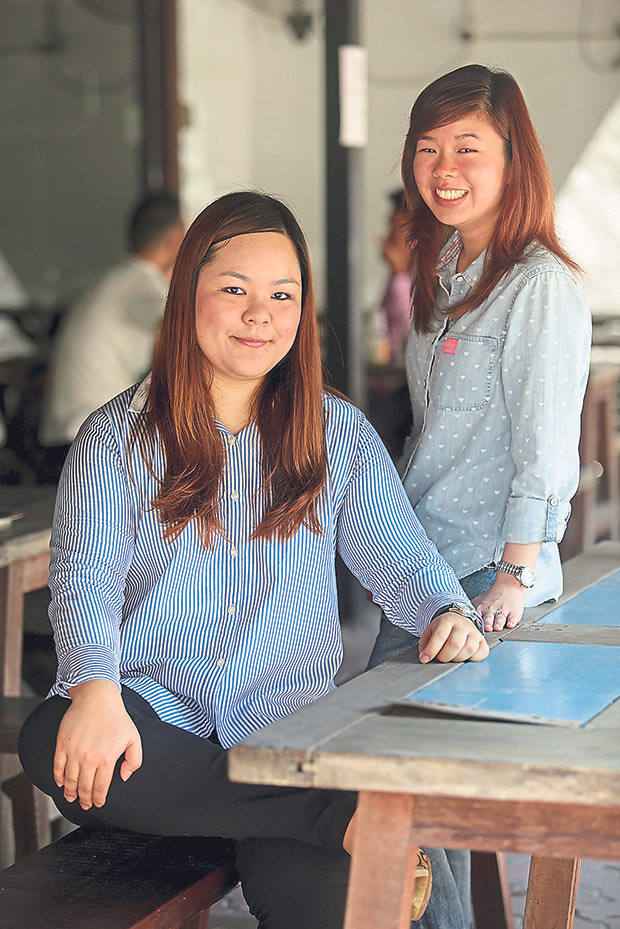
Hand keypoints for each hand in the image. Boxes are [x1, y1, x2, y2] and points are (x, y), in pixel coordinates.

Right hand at [53, 679, 141, 811]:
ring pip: (69, 780)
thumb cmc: (117, 717)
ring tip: (71, 798)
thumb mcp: (134, 738)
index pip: (100, 787)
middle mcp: (89, 757)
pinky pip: (58, 766)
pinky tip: (60, 783)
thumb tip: (124, 777)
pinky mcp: (62, 743)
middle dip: (84, 799)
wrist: (97, 697)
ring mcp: (74, 751)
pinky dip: (58, 778)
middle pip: (84, 787)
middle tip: (85, 805)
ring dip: (70, 792)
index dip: (98, 799)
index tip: (98, 804)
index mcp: (107, 758)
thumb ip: (134, 760)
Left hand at [418, 613, 487, 663]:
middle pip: (455, 643)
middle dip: (445, 656)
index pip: (440, 635)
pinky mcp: (482, 641)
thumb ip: (425, 644)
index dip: (431, 650)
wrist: (459, 620)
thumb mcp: (430, 631)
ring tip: (451, 657)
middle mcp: (462, 625)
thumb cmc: (443, 629)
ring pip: (469, 649)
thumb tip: (424, 658)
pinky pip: (481, 653)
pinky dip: (473, 659)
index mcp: (447, 620)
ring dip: (457, 659)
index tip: (425, 659)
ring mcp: (474, 632)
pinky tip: (465, 657)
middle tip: (440, 658)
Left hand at [472, 576, 526, 630]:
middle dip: (487, 623)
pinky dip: (512, 621)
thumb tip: (458, 616)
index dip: (475, 623)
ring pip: (500, 618)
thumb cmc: (492, 595)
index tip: (474, 629)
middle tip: (487, 628)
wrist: (508, 585)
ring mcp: (503, 611)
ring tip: (497, 627)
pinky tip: (511, 624)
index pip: (477, 617)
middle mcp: (492, 610)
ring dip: (498, 623)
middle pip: (488, 618)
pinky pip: (514, 618)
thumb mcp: (478, 600)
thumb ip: (470, 608)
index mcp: (481, 608)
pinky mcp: (514, 612)